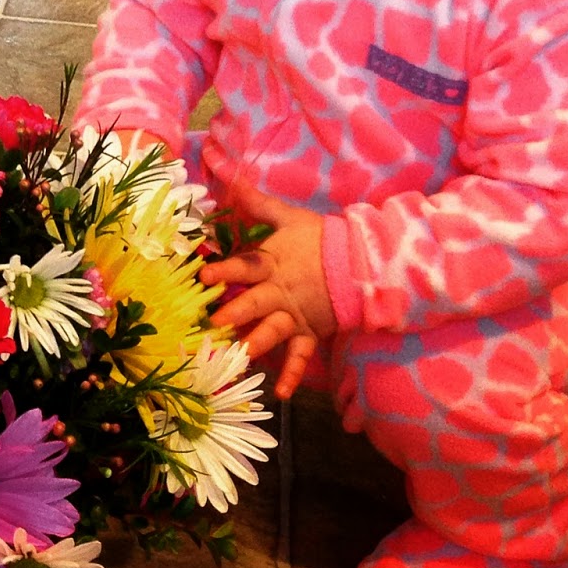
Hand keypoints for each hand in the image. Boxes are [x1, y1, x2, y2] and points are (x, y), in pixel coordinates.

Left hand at [201, 181, 335, 400]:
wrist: (363, 262)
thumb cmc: (320, 238)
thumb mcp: (288, 217)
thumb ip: (256, 201)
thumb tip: (230, 174)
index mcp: (272, 263)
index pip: (246, 266)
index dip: (226, 270)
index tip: (204, 274)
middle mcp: (281, 292)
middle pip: (255, 303)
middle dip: (235, 313)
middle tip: (214, 324)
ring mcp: (296, 314)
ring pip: (274, 332)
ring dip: (256, 345)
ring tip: (238, 358)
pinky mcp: (310, 332)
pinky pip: (300, 356)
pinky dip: (291, 374)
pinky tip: (279, 393)